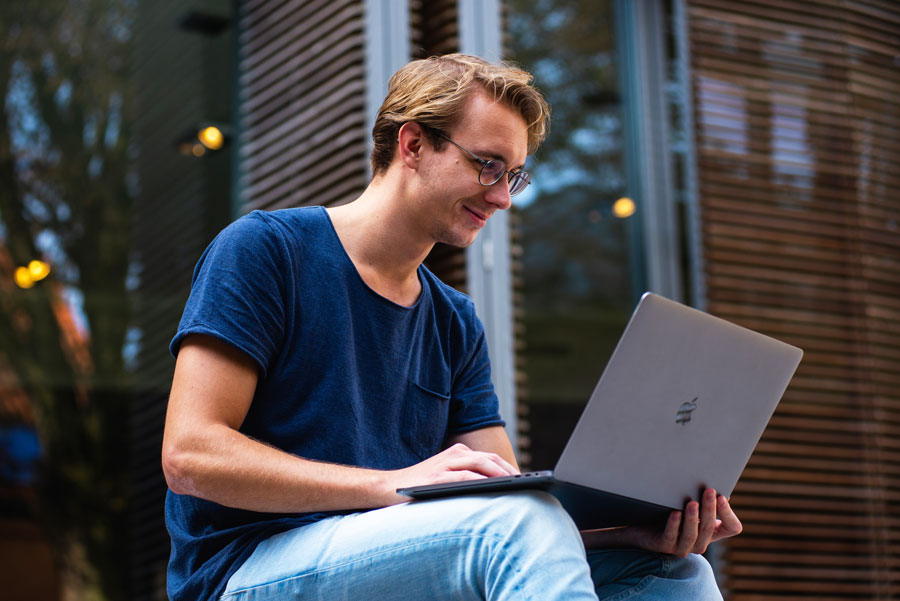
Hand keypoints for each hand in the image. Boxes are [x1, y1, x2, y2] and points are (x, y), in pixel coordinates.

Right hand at [387, 443, 518, 502]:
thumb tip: (495, 488)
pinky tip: (492, 487)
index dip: (508, 468)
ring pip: (480, 464)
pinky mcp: (437, 477)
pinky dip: (481, 481)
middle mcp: (453, 454)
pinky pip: (464, 476)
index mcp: (457, 452)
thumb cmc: (420, 486)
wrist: (388, 487)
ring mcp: (445, 464)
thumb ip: (466, 476)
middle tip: (525, 483)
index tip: (523, 480)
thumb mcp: (445, 476)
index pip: (489, 458)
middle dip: (509, 471)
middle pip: (489, 459)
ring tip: (514, 485)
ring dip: (500, 474)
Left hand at [624, 489, 742, 556]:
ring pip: (691, 535)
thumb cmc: (670, 513)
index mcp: (711, 532)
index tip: (723, 496)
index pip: (731, 527)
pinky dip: (674, 525)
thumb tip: (718, 486)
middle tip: (709, 491)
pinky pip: (671, 537)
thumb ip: (703, 500)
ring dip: (693, 518)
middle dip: (709, 508)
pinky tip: (675, 513)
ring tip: (692, 502)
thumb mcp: (690, 506)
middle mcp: (700, 542)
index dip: (728, 513)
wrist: (642, 528)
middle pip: (709, 528)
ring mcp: (683, 547)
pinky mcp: (664, 546)